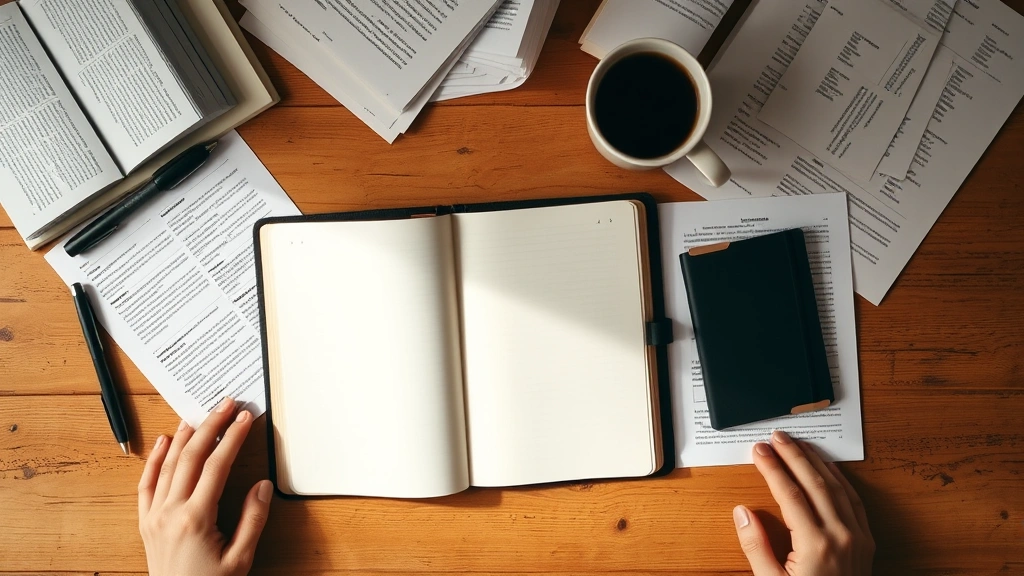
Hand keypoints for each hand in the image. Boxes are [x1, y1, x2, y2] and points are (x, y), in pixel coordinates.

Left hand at [138, 397, 272, 575]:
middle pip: (191, 457)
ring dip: (183, 436)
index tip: (244, 419)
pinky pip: (146, 484)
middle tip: (225, 405)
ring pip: (167, 465)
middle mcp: (170, 513)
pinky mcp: (146, 523)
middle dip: (210, 426)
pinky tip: (162, 442)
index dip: (232, 438)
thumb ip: (253, 520)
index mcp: (195, 519)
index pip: (217, 466)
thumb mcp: (240, 559)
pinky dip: (153, 459)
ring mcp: (154, 516)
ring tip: (198, 415)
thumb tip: (262, 485)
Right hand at [733, 430, 874, 575]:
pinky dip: (840, 480)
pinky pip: (855, 501)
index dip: (772, 467)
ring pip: (838, 487)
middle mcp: (841, 535)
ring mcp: (858, 538)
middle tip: (776, 437)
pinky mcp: (866, 544)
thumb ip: (756, 547)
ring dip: (817, 462)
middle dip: (793, 455)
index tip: (759, 451)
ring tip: (799, 445)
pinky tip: (829, 471)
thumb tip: (743, 512)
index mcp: (815, 544)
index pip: (788, 492)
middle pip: (815, 482)